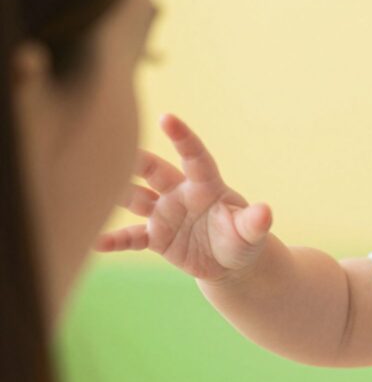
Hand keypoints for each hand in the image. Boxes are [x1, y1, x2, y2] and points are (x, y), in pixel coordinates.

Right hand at [96, 114, 272, 282]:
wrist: (230, 263)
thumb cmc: (243, 239)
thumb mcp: (251, 233)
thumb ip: (253, 222)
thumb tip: (266, 213)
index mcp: (206, 186)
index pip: (194, 156)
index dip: (182, 138)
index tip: (167, 118)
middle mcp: (181, 194)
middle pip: (155, 171)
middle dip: (137, 160)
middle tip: (116, 147)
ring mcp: (165, 214)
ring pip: (136, 198)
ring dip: (118, 193)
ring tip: (94, 187)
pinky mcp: (156, 237)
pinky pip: (132, 236)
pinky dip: (115, 239)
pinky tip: (96, 241)